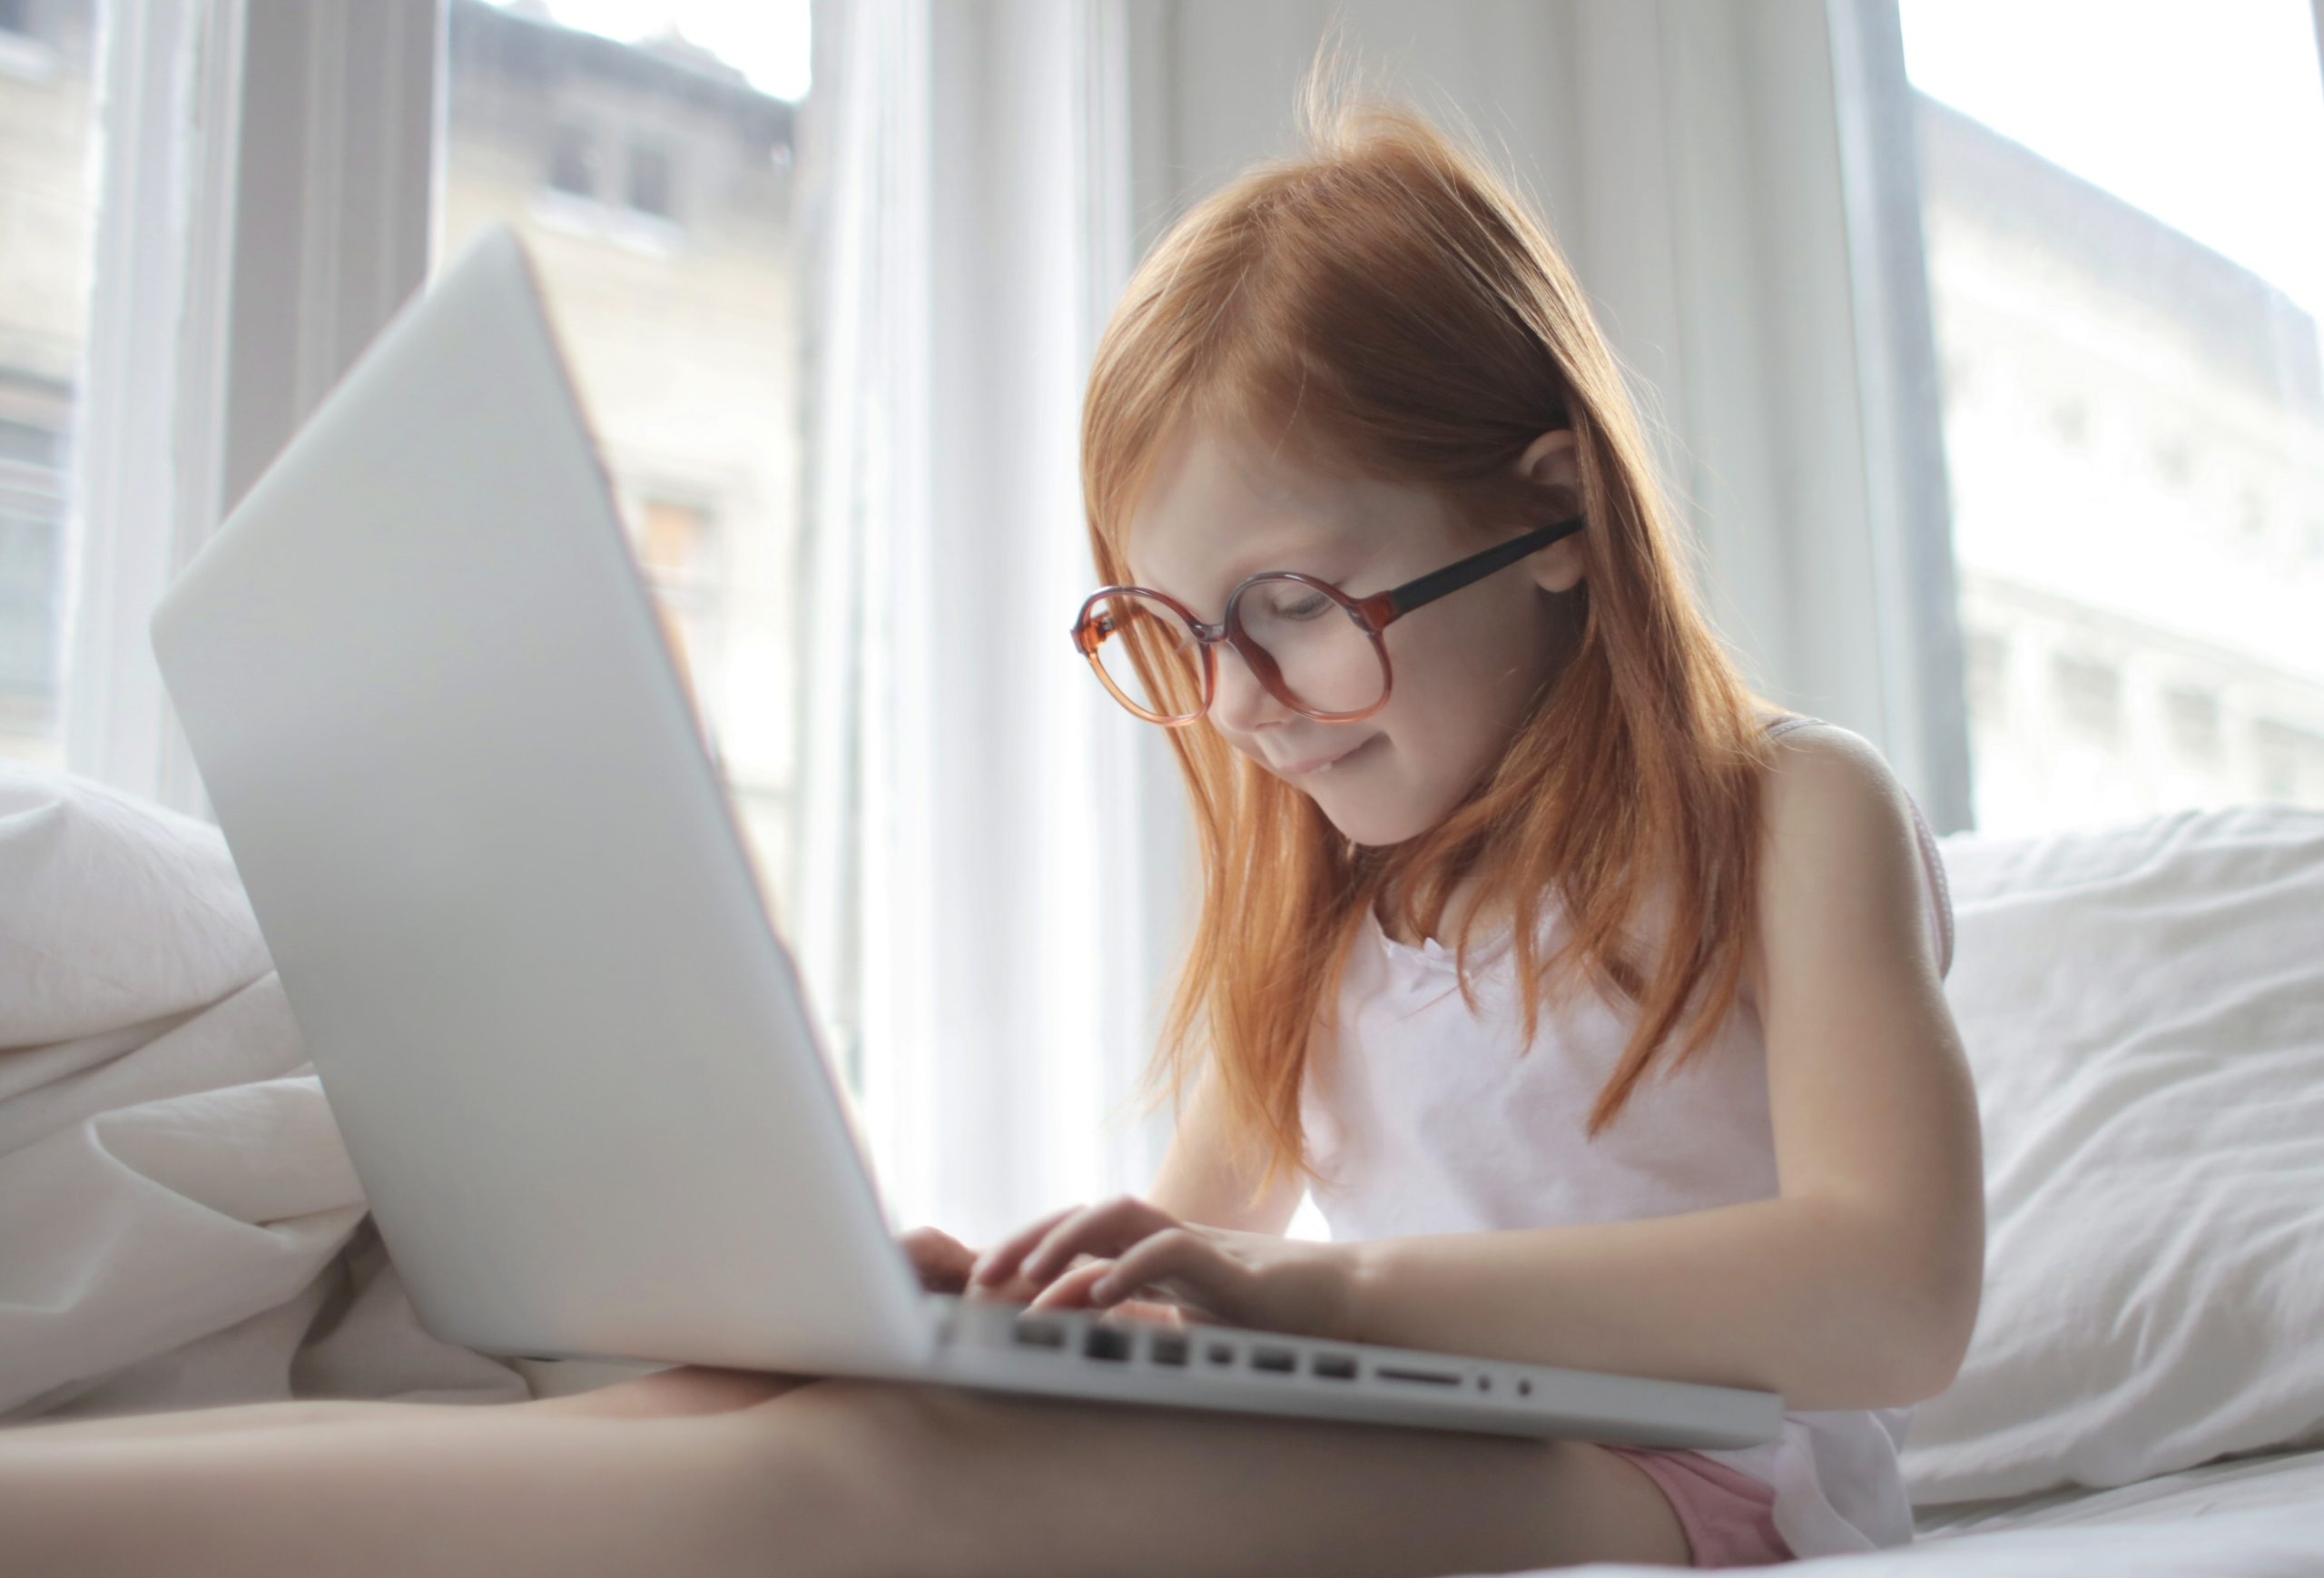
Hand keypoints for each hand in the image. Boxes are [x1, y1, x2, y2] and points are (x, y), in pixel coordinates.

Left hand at [966, 1194, 1357, 1339]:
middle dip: (1030, 1237)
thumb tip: (1066, 1316)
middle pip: (1088, 1217)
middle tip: (982, 1275)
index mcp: (1156, 1256)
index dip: (1031, 1251)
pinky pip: (1173, 1250)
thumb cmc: (1269, 1318)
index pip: (1081, 1238)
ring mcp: (1201, 1246)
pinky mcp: (1231, 1268)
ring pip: (1121, 1218)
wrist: (1350, 1307)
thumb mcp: (1186, 1320)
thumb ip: (1131, 1312)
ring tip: (1028, 1276)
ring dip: (1068, 1240)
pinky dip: (1133, 1266)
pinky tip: (1102, 1293)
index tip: (984, 1286)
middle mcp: (1170, 1242)